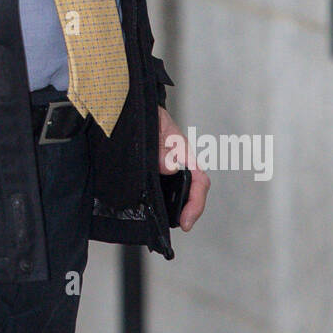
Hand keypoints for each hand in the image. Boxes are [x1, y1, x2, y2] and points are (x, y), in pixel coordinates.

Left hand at [157, 105, 209, 231]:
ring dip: (177, 206)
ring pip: (180, 191)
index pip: (199, 180)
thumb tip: (170, 166)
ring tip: (170, 221)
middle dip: (190, 210)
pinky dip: (163, 201)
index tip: (186, 220)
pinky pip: (165, 188)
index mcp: (182, 150)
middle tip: (181, 224)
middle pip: (193, 190)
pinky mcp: (156, 170)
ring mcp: (168, 166)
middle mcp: (178, 160)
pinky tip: (156, 208)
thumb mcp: (152, 126)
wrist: (133, 108)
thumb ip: (160, 146)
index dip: (196, 202)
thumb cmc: (146, 113)